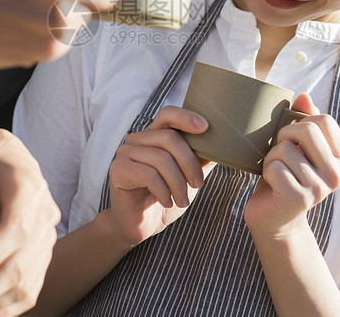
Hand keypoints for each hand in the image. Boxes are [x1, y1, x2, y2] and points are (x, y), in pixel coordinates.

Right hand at [106, 106, 214, 246]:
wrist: (139, 225)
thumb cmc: (164, 198)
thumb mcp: (186, 176)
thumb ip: (199, 158)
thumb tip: (221, 143)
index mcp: (153, 135)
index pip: (168, 114)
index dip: (186, 117)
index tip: (205, 128)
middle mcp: (136, 139)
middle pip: (169, 138)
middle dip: (189, 163)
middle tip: (198, 185)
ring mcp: (124, 153)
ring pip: (161, 158)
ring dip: (178, 183)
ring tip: (182, 200)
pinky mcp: (118, 170)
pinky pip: (149, 175)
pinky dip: (164, 191)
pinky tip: (166, 201)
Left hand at [244, 93, 339, 239]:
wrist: (275, 218)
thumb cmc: (285, 176)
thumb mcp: (295, 147)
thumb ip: (303, 120)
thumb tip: (304, 96)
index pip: (324, 120)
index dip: (300, 123)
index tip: (293, 140)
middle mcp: (336, 174)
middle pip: (306, 130)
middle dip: (283, 137)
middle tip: (280, 154)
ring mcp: (320, 188)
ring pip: (285, 150)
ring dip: (272, 158)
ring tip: (276, 173)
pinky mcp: (300, 199)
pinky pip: (275, 168)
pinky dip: (266, 172)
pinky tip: (272, 185)